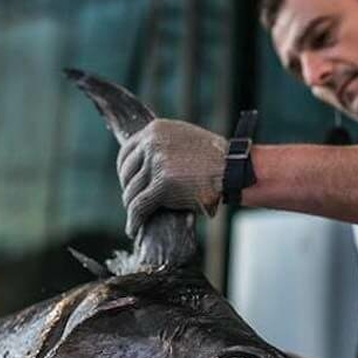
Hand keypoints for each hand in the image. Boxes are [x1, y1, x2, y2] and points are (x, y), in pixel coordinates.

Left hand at [117, 119, 226, 237]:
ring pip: (132, 191)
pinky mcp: (161, 185)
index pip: (127, 152)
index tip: (128, 183)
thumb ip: (164, 145)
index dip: (124, 171)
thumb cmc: (215, 159)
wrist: (232, 169)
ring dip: (132, 208)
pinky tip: (133, 228)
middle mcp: (152, 143)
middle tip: (134, 202)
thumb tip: (144, 163)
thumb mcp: (185, 139)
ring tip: (135, 218)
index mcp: (155, 129)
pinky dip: (134, 220)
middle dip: (129, 190)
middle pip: (127, 173)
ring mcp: (156, 163)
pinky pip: (139, 206)